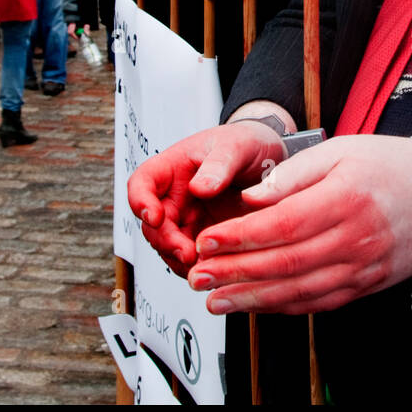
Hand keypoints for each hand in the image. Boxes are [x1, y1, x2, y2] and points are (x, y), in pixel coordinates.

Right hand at [126, 122, 288, 276]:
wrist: (271, 158)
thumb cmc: (247, 142)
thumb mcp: (237, 145)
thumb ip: (219, 164)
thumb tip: (198, 189)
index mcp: (173, 168)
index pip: (142, 184)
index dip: (140, 202)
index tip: (154, 217)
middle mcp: (175, 197)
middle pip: (153, 225)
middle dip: (165, 242)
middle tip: (187, 254)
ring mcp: (189, 220)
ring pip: (170, 247)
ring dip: (180, 260)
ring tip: (204, 267)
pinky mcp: (207, 238)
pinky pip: (195, 258)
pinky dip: (201, 267)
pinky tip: (217, 269)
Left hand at [185, 135, 411, 315]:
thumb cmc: (392, 165)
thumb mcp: (341, 149)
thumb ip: (292, 173)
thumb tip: (251, 197)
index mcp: (346, 198)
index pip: (282, 225)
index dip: (240, 238)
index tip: (207, 241)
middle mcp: (356, 238)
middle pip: (285, 263)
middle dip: (234, 273)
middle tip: (198, 276)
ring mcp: (363, 267)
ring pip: (299, 291)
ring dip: (252, 299)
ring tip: (215, 299)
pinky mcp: (366, 285)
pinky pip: (319, 302)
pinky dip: (283, 306)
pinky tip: (256, 304)